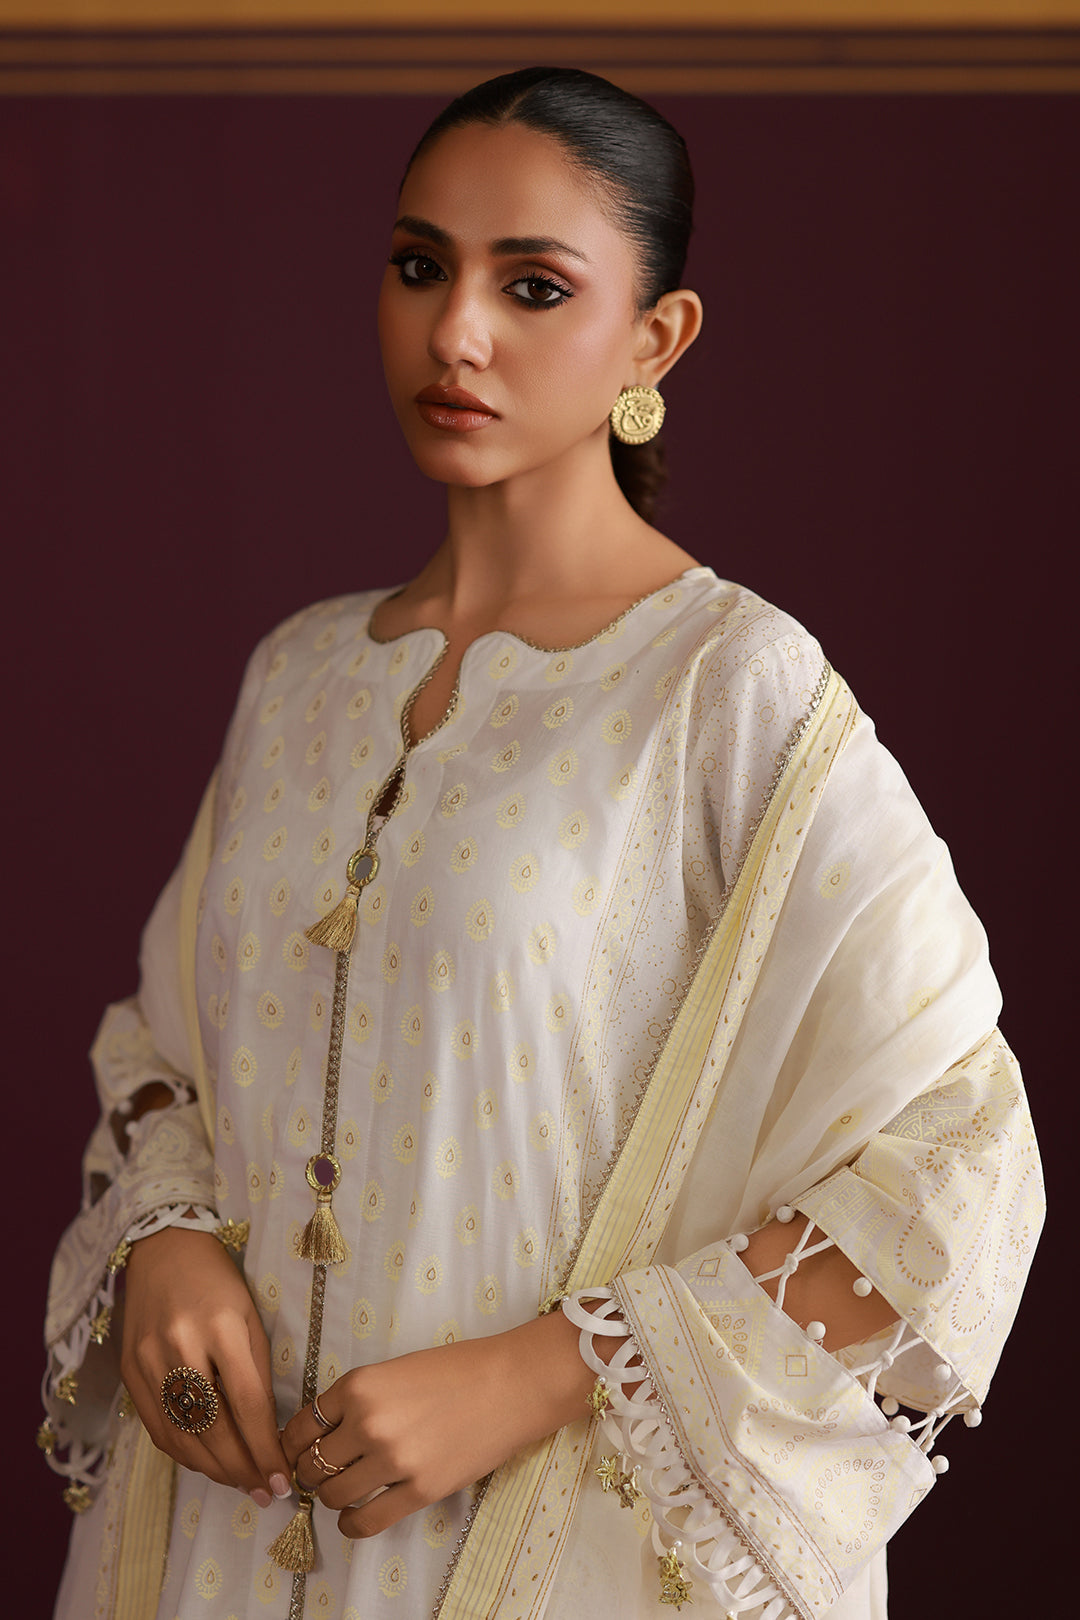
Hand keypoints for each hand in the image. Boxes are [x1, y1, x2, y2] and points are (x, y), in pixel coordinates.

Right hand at [121, 1227, 291, 1505]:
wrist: (164, 1250)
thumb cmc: (219, 1282)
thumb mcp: (250, 1316)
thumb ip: (257, 1370)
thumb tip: (268, 1432)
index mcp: (221, 1327)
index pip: (247, 1404)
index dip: (265, 1449)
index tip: (283, 1479)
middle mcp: (180, 1346)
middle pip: (212, 1428)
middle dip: (241, 1469)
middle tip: (264, 1492)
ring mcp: (148, 1361)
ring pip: (181, 1436)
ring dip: (212, 1469)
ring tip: (240, 1484)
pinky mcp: (129, 1371)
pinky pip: (156, 1428)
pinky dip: (182, 1453)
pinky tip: (206, 1463)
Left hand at [282, 1310, 592, 1538]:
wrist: (512, 1384)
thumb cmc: (457, 1369)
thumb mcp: (395, 1370)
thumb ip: (358, 1399)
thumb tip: (324, 1433)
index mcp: (359, 1385)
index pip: (301, 1426)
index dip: (293, 1444)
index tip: (297, 1452)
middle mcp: (368, 1423)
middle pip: (312, 1464)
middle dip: (310, 1472)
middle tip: (321, 1472)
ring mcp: (394, 1459)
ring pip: (333, 1495)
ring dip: (331, 1497)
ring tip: (343, 1491)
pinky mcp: (419, 1490)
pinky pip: (366, 1521)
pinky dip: (351, 1525)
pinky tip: (353, 1518)